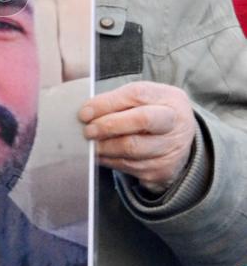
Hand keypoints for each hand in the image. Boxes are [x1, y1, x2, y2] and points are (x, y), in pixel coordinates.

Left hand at [79, 82, 195, 191]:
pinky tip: (100, 154)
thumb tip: (87, 112)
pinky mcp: (162, 171)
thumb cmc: (154, 112)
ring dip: (104, 146)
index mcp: (169, 98)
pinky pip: (129, 167)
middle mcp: (175, 123)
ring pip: (131, 148)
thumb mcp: (144, 98)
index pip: (136, 95)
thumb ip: (118, 100)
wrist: (180, 139)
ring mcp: (171, 149)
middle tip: (87, 130)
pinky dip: (109, 160)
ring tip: (90, 142)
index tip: (85, 112)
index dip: (107, 103)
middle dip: (108, 125)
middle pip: (140, 121)